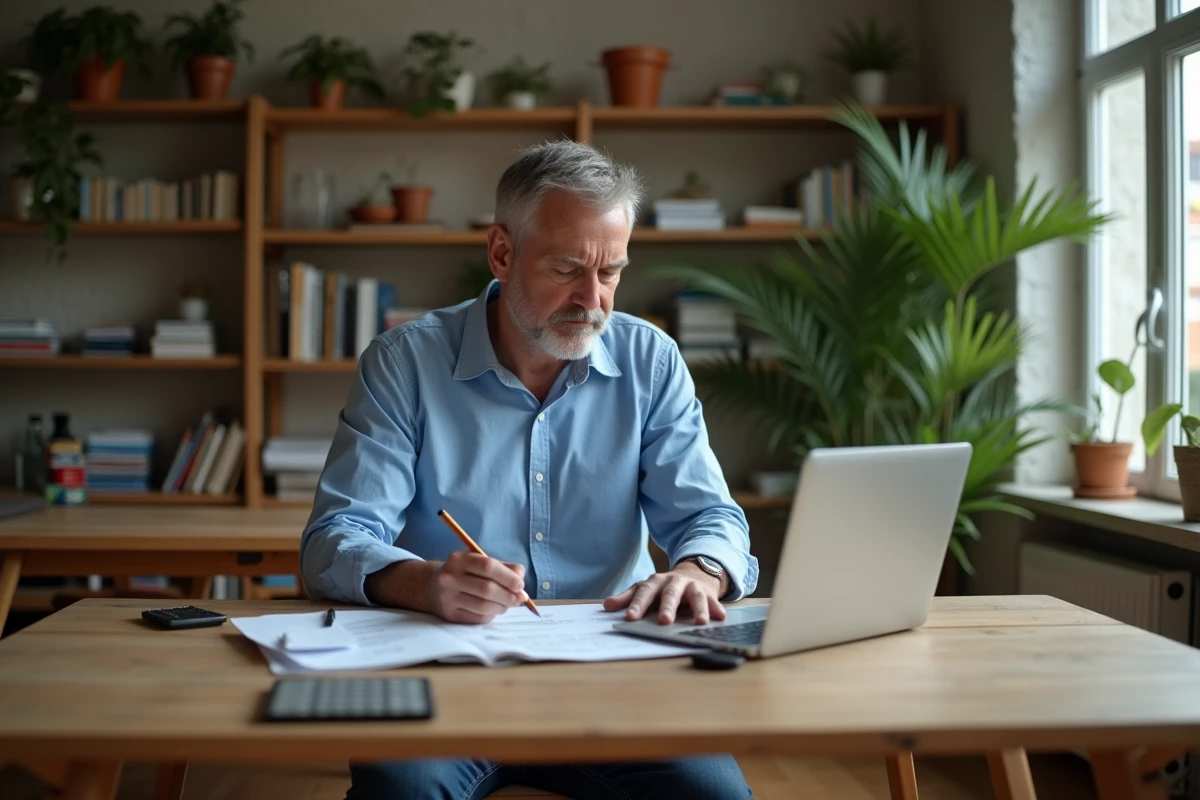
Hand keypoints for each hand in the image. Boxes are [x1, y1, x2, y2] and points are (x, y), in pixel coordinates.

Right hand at [427, 551, 526, 623]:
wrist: (431, 587)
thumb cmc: (463, 572)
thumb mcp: (478, 562)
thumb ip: (502, 567)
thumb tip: (520, 578)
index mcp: (459, 559)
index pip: (487, 566)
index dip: (507, 577)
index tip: (520, 585)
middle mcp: (450, 578)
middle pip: (486, 589)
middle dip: (508, 596)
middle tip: (519, 599)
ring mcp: (447, 598)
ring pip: (483, 606)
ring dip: (502, 607)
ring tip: (508, 604)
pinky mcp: (449, 615)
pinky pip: (477, 618)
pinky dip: (491, 615)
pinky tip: (493, 610)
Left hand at [603, 563, 727, 624]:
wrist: (693, 573)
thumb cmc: (664, 588)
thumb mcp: (646, 589)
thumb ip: (628, 598)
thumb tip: (606, 606)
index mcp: (655, 582)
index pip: (644, 592)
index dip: (637, 605)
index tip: (630, 617)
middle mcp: (674, 582)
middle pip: (670, 594)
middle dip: (667, 607)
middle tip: (664, 621)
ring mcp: (692, 587)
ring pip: (695, 597)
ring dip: (698, 609)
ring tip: (700, 623)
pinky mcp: (708, 593)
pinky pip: (713, 601)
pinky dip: (717, 609)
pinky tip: (720, 618)